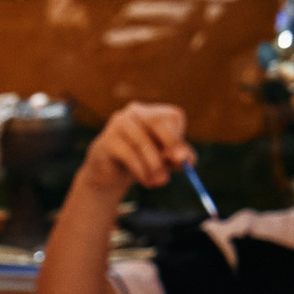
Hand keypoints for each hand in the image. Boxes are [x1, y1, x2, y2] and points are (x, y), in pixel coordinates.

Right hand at [78, 102, 192, 201]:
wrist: (110, 172)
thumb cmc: (143, 161)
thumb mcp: (165, 160)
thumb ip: (179, 158)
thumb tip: (188, 161)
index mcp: (153, 113)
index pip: (170, 117)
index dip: (178, 137)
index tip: (183, 159)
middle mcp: (135, 112)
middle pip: (155, 121)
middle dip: (170, 142)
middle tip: (179, 162)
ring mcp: (118, 124)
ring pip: (141, 141)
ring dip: (154, 164)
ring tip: (160, 181)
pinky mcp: (106, 141)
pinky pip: (127, 154)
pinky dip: (140, 169)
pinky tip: (146, 181)